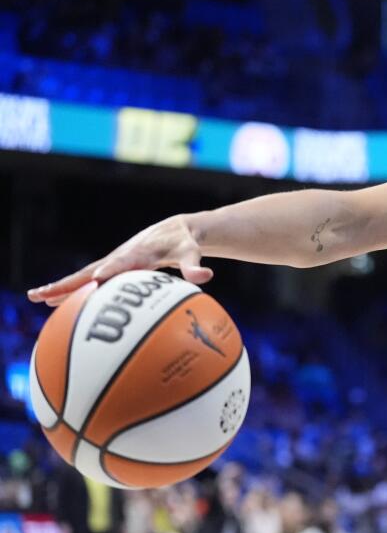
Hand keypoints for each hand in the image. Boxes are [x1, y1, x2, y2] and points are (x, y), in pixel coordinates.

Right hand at [27, 215, 211, 306]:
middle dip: (69, 283)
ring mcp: (114, 262)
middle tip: (44, 294)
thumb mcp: (191, 251)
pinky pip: (89, 280)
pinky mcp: (112, 267)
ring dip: (61, 287)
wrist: (176, 230)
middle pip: (91, 271)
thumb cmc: (185, 242)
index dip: (111, 270)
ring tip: (36, 298)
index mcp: (140, 253)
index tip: (96, 280)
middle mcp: (121, 257)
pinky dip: (72, 290)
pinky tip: (54, 303)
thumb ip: (195, 265)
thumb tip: (205, 276)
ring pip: (84, 276)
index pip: (123, 262)